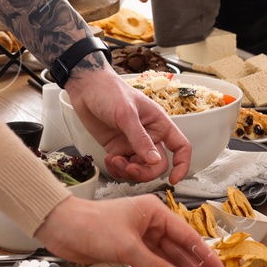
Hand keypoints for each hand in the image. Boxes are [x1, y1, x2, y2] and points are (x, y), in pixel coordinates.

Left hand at [34, 194, 226, 266]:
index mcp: (156, 212)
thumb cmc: (91, 225)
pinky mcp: (130, 253)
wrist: (61, 228)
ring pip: (169, 263)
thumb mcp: (126, 246)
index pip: (188, 236)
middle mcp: (152, 224)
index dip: (206, 257)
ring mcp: (141, 239)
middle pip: (181, 252)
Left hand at [66, 68, 192, 183]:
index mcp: (159, 124)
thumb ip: (140, 139)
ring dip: (127, 171)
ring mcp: (132, 143)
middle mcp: (149, 136)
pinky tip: (109, 160)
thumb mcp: (127, 114)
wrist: (85, 87)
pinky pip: (122, 167)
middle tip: (130, 169)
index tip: (173, 179)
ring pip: (139, 169)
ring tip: (115, 160)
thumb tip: (154, 161)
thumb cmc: (110, 91)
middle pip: (157, 165)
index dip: (181, 165)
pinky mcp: (117, 148)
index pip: (180, 147)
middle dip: (144, 171)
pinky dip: (116, 169)